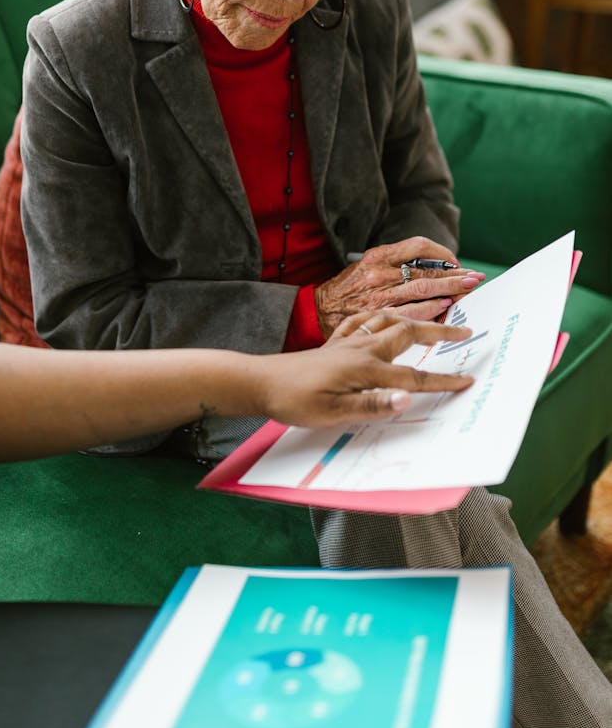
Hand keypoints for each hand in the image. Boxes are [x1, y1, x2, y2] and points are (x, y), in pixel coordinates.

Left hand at [257, 308, 473, 428]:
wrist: (260, 382)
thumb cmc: (295, 401)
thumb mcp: (333, 413)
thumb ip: (373, 405)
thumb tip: (407, 398)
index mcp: (365, 368)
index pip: (413, 376)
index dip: (443, 380)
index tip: (468, 380)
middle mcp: (361, 349)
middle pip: (408, 333)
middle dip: (440, 331)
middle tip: (465, 331)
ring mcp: (347, 342)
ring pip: (388, 319)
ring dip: (414, 316)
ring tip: (433, 315)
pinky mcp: (335, 342)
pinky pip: (364, 320)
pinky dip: (382, 314)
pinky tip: (384, 316)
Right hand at [314, 237, 484, 336]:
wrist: (317, 310)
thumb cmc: (346, 289)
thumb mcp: (365, 266)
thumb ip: (394, 264)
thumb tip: (432, 268)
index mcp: (377, 256)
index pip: (418, 246)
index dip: (442, 253)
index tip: (454, 261)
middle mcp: (380, 274)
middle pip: (427, 271)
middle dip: (454, 275)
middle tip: (474, 278)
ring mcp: (380, 296)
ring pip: (424, 291)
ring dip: (450, 292)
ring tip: (467, 292)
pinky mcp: (379, 317)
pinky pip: (413, 313)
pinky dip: (433, 311)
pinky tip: (446, 311)